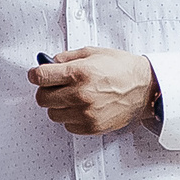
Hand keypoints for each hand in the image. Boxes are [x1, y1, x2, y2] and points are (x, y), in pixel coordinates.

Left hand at [31, 47, 156, 134]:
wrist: (144, 88)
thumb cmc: (122, 69)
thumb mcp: (93, 52)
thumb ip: (67, 57)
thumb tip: (49, 63)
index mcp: (78, 73)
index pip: (40, 77)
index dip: (35, 75)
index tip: (37, 75)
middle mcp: (80, 94)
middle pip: (42, 98)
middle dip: (46, 90)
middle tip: (56, 86)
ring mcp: (86, 113)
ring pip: (53, 114)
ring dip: (59, 105)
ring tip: (73, 97)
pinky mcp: (92, 127)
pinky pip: (67, 125)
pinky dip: (71, 117)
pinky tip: (82, 108)